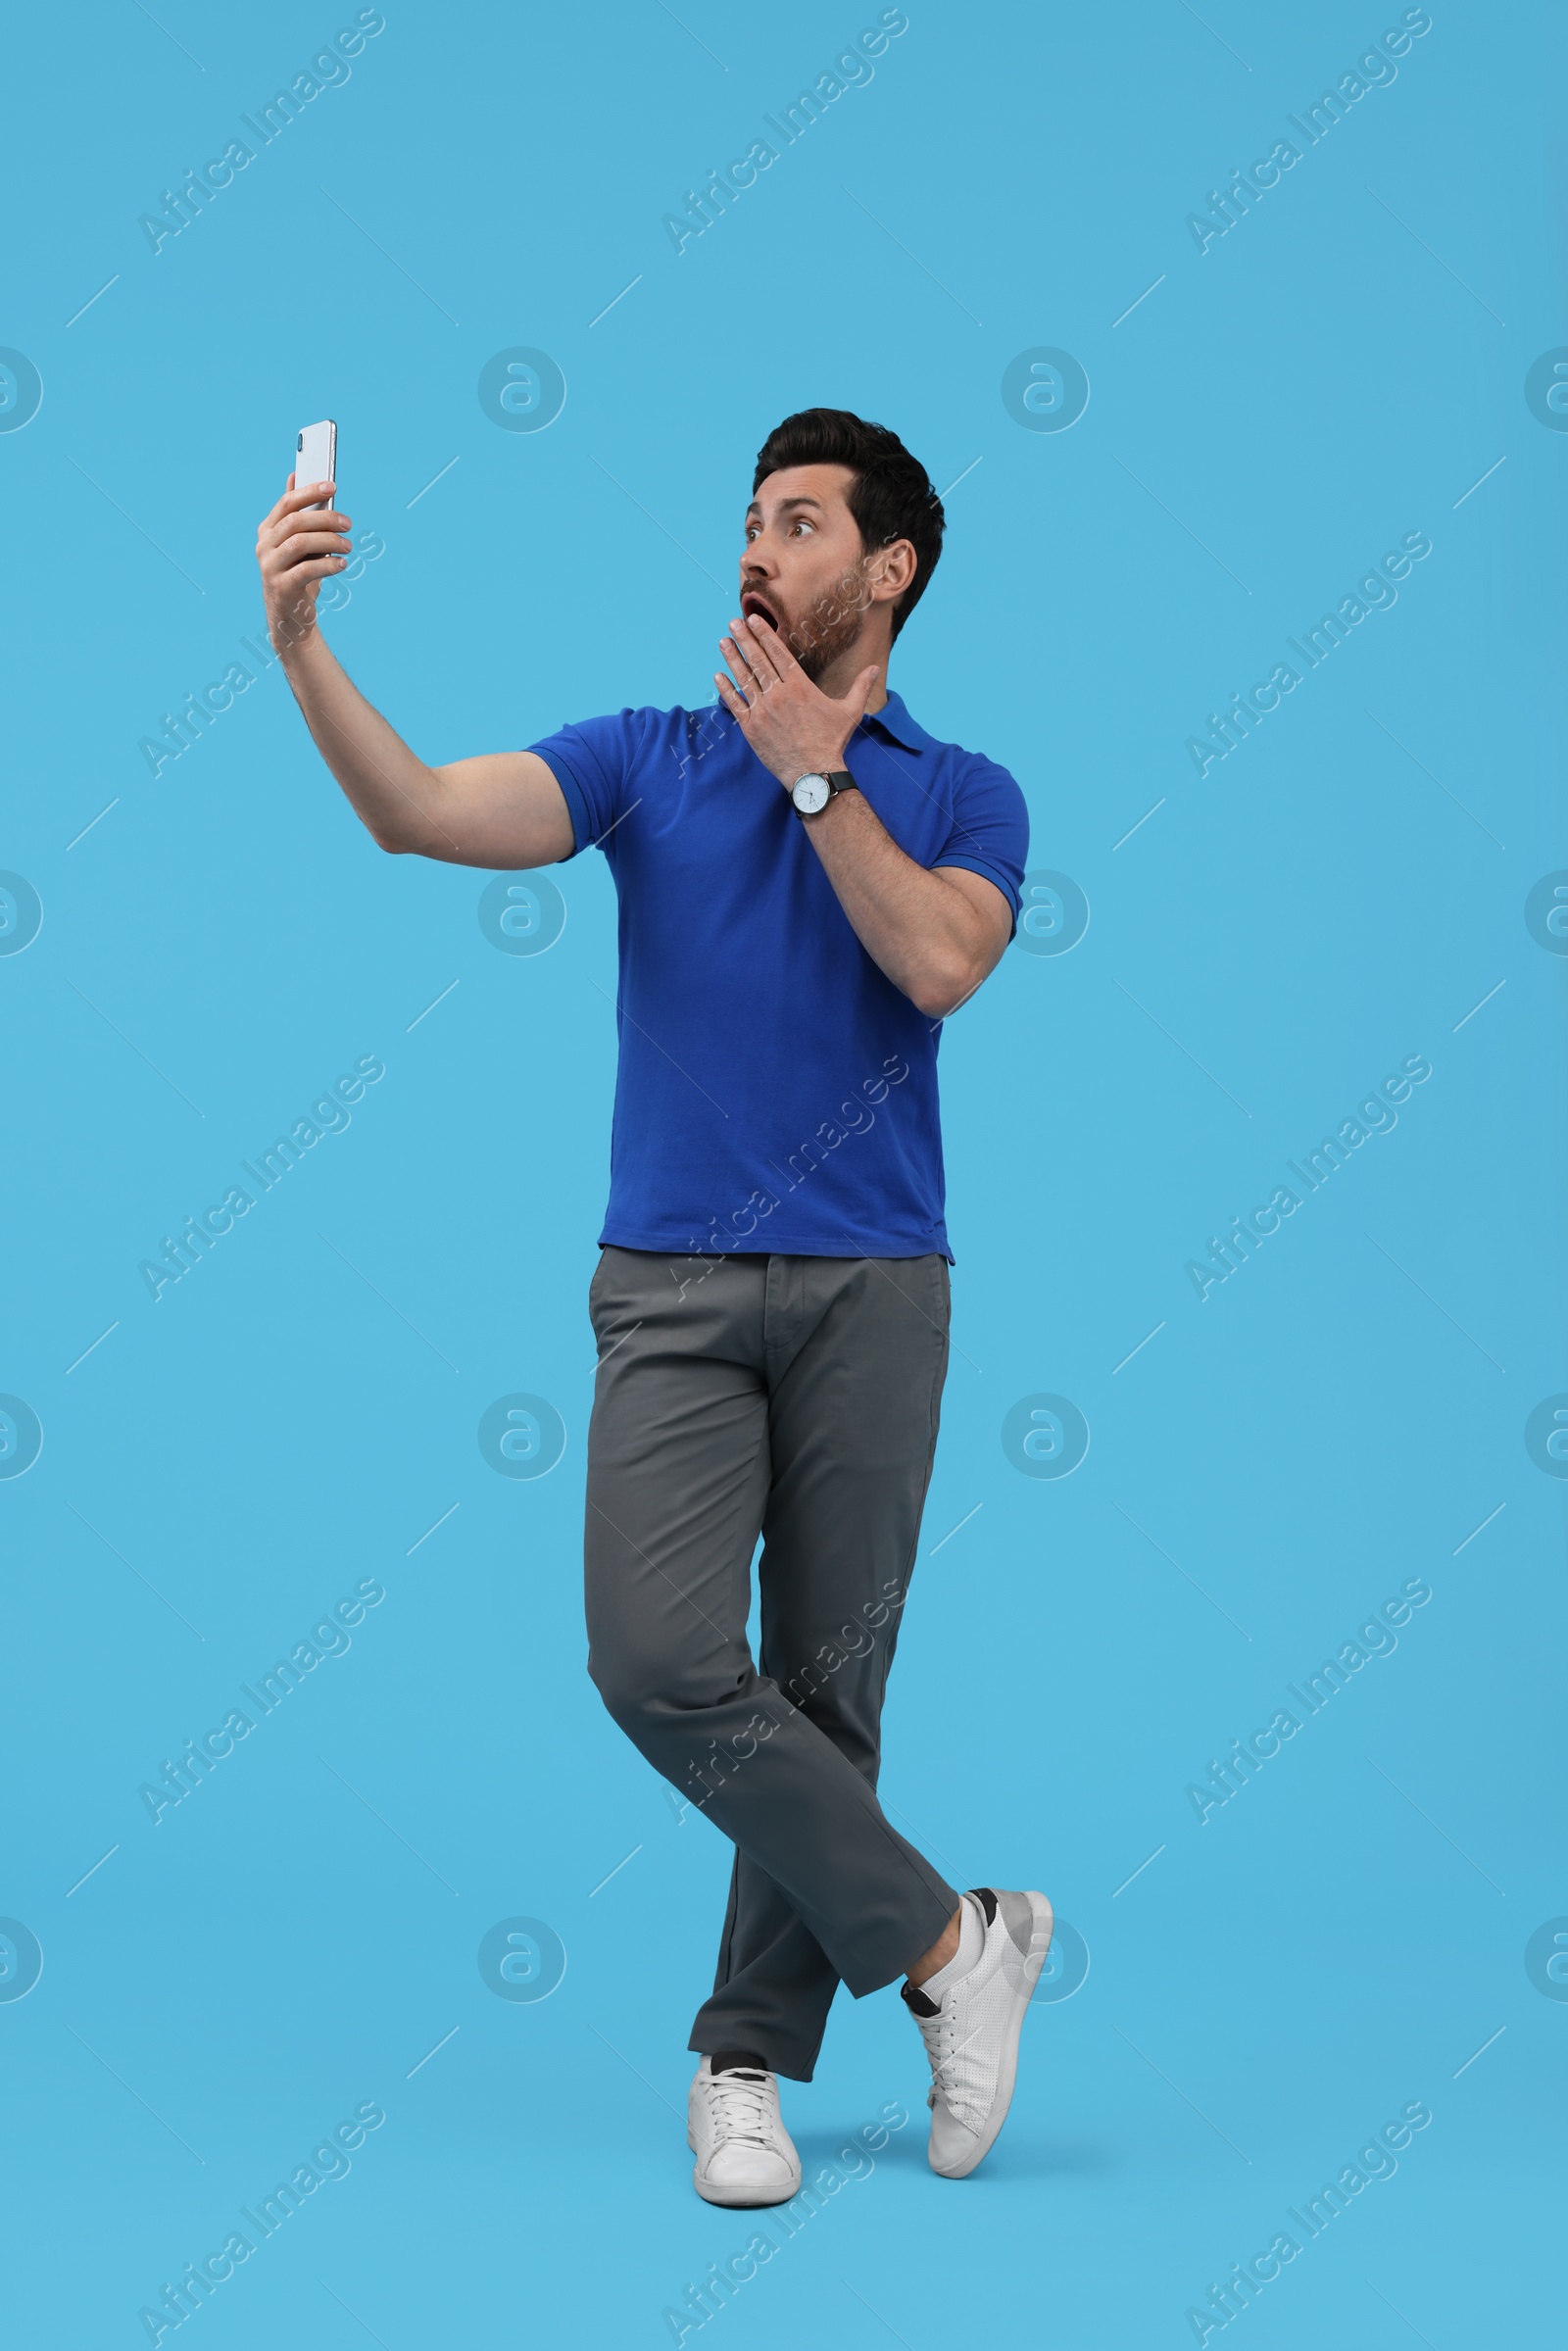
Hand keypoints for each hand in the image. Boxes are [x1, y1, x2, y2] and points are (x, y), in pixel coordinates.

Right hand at [256, 473, 352, 655]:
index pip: (287, 504)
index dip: (309, 492)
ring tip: (348, 545)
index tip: (332, 486)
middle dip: (325, 518)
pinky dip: (328, 565)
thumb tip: (294, 477)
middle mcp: (264, 546)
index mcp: (267, 531)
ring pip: (300, 542)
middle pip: (295, 521)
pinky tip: (342, 564)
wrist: (291, 619)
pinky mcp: (281, 587)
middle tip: (348, 523)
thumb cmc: (298, 576)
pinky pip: (307, 570)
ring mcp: (270, 567)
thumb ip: (298, 515)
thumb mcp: (299, 545)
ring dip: (329, 541)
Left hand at [715, 615, 877, 788]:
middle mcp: (779, 694)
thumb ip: (860, 687)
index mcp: (799, 686)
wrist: (814, 774)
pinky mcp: (751, 728)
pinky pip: (735, 704)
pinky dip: (726, 689)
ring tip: (723, 642)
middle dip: (744, 639)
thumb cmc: (832, 742)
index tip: (753, 620)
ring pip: (744, 678)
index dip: (765, 634)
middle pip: (758, 660)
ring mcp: (762, 711)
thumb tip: (876, 668)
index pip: (778, 653)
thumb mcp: (850, 711)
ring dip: (732, 658)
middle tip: (733, 623)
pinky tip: (718, 676)